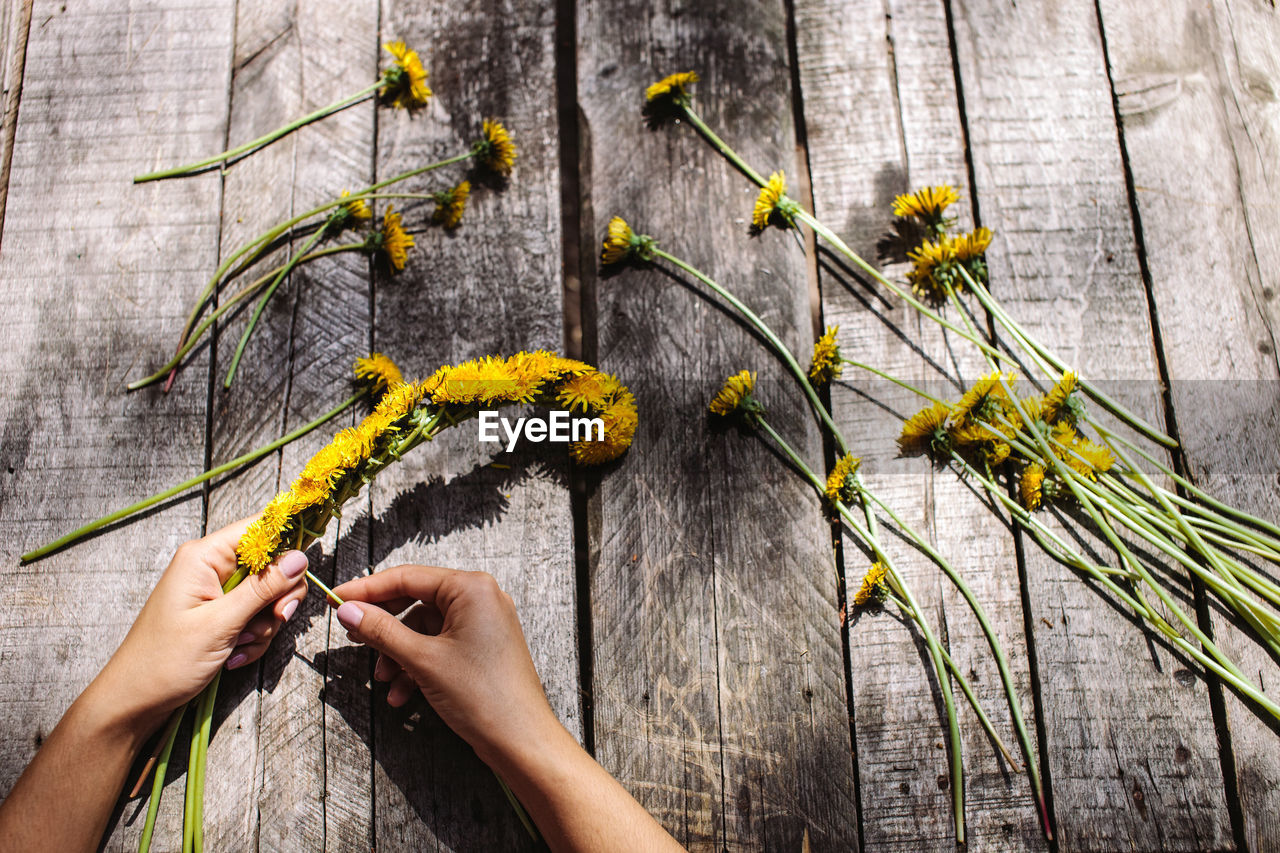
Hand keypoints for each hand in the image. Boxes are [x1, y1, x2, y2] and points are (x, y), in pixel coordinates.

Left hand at [89, 519, 308, 733]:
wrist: (134, 701)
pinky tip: (234, 656)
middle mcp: (211, 568)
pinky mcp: (219, 614)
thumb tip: (300, 558)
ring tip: (240, 646)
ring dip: (264, 625)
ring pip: (267, 595)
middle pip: (270, 565)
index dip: (287, 541)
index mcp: (204, 557)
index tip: (302, 570)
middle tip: (278, 619)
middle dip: (278, 597)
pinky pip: (254, 617)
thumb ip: (262, 589)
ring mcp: (215, 592)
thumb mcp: (219, 625)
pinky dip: (253, 638)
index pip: (258, 528)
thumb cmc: (164, 661)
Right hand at [331, 564, 559, 766]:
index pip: (407, 577)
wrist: (520, 740)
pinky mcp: (481, 648)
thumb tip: (348, 610)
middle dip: (383, 627)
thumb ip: (381, 631)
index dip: (366, 589)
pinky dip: (417, 667)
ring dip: (398, 654)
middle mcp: (480, 598)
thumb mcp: (422, 659)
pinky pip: (438, 647)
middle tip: (352, 638)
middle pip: (415, 602)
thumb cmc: (483, 695)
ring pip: (424, 630)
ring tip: (382, 678)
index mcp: (471, 588)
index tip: (335, 598)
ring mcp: (482, 624)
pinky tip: (401, 694)